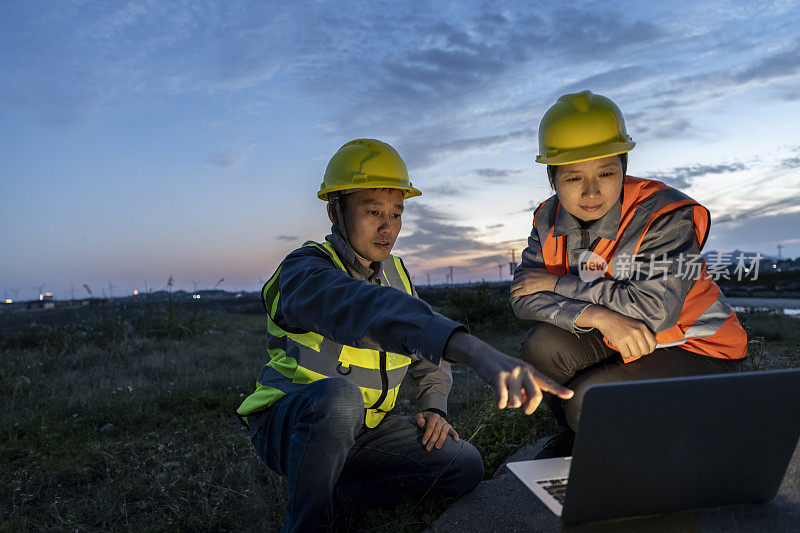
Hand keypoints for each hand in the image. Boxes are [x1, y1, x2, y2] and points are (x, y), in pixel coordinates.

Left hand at [415, 411, 458, 450]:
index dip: (427, 435)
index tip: (423, 443)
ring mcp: (445, 423)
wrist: (432, 415)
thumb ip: (419, 419)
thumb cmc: (424, 418)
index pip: (430, 427)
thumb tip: (421, 423)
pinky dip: (455, 435)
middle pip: (437, 431)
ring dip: (441, 440)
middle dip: (432, 441)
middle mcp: (440, 419)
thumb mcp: (420, 416)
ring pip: (444, 432)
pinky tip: (456, 440)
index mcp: (433, 416)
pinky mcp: (449, 427)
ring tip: (437, 447)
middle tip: (428, 449)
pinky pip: (453, 431)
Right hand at [444, 331, 572, 413]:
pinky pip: (502, 400)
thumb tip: (525, 405)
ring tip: (503, 393)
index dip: (558, 390)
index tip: (570, 395)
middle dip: (528, 408)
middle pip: (535, 397)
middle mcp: (524, 371)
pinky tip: (496, 397)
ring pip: (516, 402)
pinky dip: (499, 404)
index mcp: (530, 371)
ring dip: (508, 405)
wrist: (482, 354)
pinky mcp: (498, 376)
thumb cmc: (500, 368)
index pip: (547, 382)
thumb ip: (524, 387)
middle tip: (520, 407)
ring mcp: (511, 373)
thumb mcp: (516, 373)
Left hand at [510, 269, 558, 297]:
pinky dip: (513, 294)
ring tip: (512, 292)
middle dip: (512, 285)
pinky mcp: (526, 290)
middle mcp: (523, 277)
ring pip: (513, 287)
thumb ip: (528, 269)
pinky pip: (516, 292)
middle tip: (512, 288)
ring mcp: (524, 283)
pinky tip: (513, 296)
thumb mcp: (535, 269)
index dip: (515, 279)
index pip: (516, 276)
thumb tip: (522, 268)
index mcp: (525, 272)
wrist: (550, 281)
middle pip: (514, 281)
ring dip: (512, 290)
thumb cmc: (545, 274)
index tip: (515, 282)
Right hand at [577, 305, 656, 359]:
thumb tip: (648, 346)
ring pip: (636, 354)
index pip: (653, 343)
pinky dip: (624, 353)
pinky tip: (622, 348)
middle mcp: (637, 332)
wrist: (606, 319)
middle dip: (640, 352)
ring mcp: (629, 337)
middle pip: (645, 351)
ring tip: (627, 347)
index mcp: (642, 327)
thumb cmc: (620, 322)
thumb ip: (643, 333)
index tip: (645, 350)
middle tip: (634, 349)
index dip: (650, 349)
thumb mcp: (635, 324)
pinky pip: (626, 355)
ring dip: (631, 353)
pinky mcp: (620, 342)